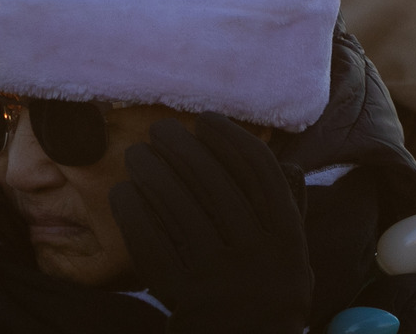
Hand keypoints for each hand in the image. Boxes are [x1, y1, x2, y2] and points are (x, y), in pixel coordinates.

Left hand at [111, 113, 314, 333]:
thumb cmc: (269, 296)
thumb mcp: (294, 256)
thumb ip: (291, 212)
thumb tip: (289, 165)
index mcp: (286, 234)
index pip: (258, 171)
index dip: (231, 139)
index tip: (206, 120)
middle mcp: (255, 250)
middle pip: (214, 183)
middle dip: (183, 148)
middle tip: (159, 129)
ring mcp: (218, 275)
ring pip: (180, 209)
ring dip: (154, 174)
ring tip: (136, 154)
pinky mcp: (183, 297)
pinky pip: (153, 246)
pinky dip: (135, 216)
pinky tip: (122, 194)